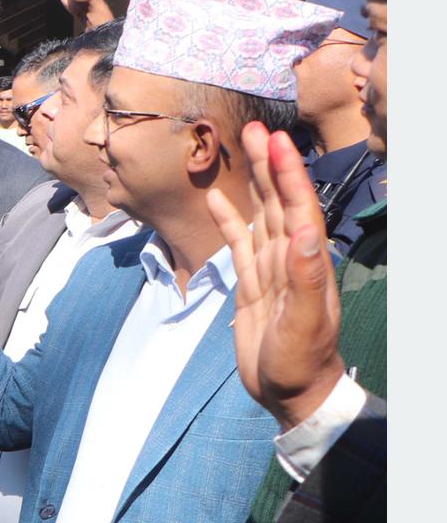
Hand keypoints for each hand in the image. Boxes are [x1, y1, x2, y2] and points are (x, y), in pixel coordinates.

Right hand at [204, 122, 344, 429]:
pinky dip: (229, 219)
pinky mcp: (252, 285)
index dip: (288, 173)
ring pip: (261, 215)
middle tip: (256, 130)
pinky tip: (216, 198)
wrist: (291, 393)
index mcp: (306, 261)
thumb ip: (305, 275)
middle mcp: (290, 258)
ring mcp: (270, 270)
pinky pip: (239, 244)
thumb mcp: (303, 321)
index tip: (277, 141)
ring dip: (253, 182)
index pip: (298, 207)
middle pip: (279, 201)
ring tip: (242, 149)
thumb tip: (306, 229)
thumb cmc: (301, 361)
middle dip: (270, 165)